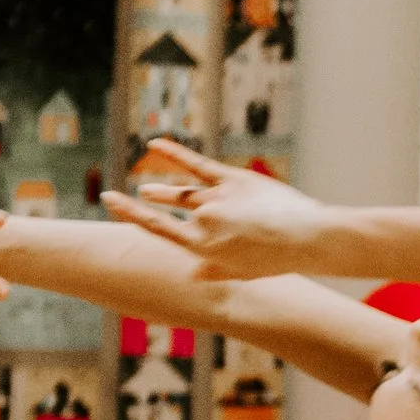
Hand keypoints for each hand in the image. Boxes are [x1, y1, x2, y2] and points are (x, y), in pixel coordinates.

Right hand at [102, 137, 326, 276]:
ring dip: (165, 188)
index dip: (131, 214)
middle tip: (139, 195)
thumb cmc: (277, 260)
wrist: (308, 239)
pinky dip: (174, 153)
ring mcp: (216, 199)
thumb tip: (194, 275)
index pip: (157, 229)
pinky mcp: (232, 180)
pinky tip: (155, 143)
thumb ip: (214, 272)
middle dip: (154, 201)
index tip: (110, 200)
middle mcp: (203, 223)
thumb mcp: (242, 273)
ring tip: (150, 187)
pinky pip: (197, 164)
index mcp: (202, 249)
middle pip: (172, 207)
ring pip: (184, 190)